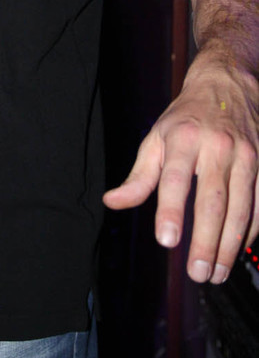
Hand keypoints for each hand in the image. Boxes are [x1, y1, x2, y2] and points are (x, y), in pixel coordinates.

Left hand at [103, 52, 258, 283]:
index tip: (167, 241)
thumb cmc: (186, 117)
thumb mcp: (156, 137)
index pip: (174, 178)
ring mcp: (246, 155)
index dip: (170, 211)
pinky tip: (238, 251)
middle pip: (212, 200)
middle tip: (196, 272)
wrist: (227, 85)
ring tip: (216, 272)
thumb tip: (113, 202)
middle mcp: (217, 146)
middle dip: (205, 241)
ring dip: (229, 246)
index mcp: (183, 137)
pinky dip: (251, 232)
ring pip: (241, 208)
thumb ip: (139, 176)